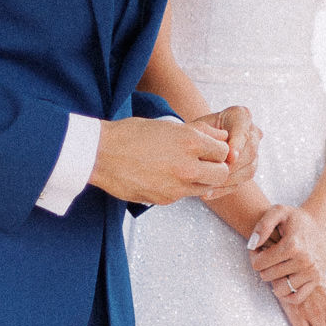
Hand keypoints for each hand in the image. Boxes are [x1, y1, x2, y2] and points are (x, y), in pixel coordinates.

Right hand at [88, 115, 231, 205]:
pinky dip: (181, 188)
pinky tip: (165, 176)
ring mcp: (177, 186)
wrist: (100, 155)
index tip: (209, 149)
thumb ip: (201, 133)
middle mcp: (188, 166)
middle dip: (216, 167)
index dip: (218, 149)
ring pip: (206, 188)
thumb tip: (222, 137)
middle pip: (222, 174)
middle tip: (203, 162)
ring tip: (183, 169)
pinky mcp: (165, 199)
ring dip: (201, 180)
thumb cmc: (131, 135)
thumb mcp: (168, 125)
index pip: (224, 151)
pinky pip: (184, 195)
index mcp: (190, 142)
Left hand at [191, 104, 260, 197]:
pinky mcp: (248, 169)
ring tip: (209, 185)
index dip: (239, 143)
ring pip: (249, 168)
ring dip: (229, 179)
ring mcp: (253, 152)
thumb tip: (223, 153)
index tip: (230, 156)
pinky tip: (208, 193)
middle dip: (235, 164)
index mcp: (241, 116)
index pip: (244, 129)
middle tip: (217, 173)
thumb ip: (207, 135)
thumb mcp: (197, 127)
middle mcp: (252, 133)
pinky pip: (241, 182)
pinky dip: (224, 189)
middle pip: (251, 150)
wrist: (196, 141)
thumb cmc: (195, 131)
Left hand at [248, 204, 325, 302]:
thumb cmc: (295, 218)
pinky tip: (284, 279)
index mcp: (292, 245)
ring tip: (277, 266)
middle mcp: (304, 261)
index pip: (258, 264)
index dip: (254, 255)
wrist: (320, 224)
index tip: (259, 248)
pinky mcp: (317, 280)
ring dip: (274, 280)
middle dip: (263, 267)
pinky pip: (296, 298)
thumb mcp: (278, 211)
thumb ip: (263, 225)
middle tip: (268, 256)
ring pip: (279, 289)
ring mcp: (312, 272)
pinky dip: (287, 293)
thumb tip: (253, 245)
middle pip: (267, 276)